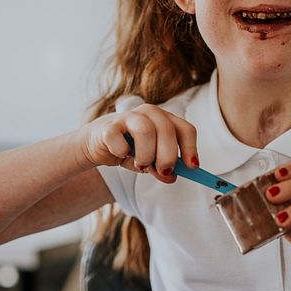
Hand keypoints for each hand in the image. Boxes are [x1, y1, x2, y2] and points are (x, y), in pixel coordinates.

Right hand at [79, 104, 198, 183]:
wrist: (98, 144)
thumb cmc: (129, 148)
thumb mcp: (150, 161)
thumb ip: (161, 169)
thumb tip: (172, 177)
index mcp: (164, 119)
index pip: (185, 129)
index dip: (190, 148)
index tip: (192, 166)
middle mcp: (148, 113)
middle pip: (167, 130)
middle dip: (168, 155)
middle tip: (163, 171)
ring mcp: (128, 117)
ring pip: (145, 130)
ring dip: (146, 154)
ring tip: (140, 164)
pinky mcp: (109, 126)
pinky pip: (118, 138)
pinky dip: (122, 151)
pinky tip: (122, 155)